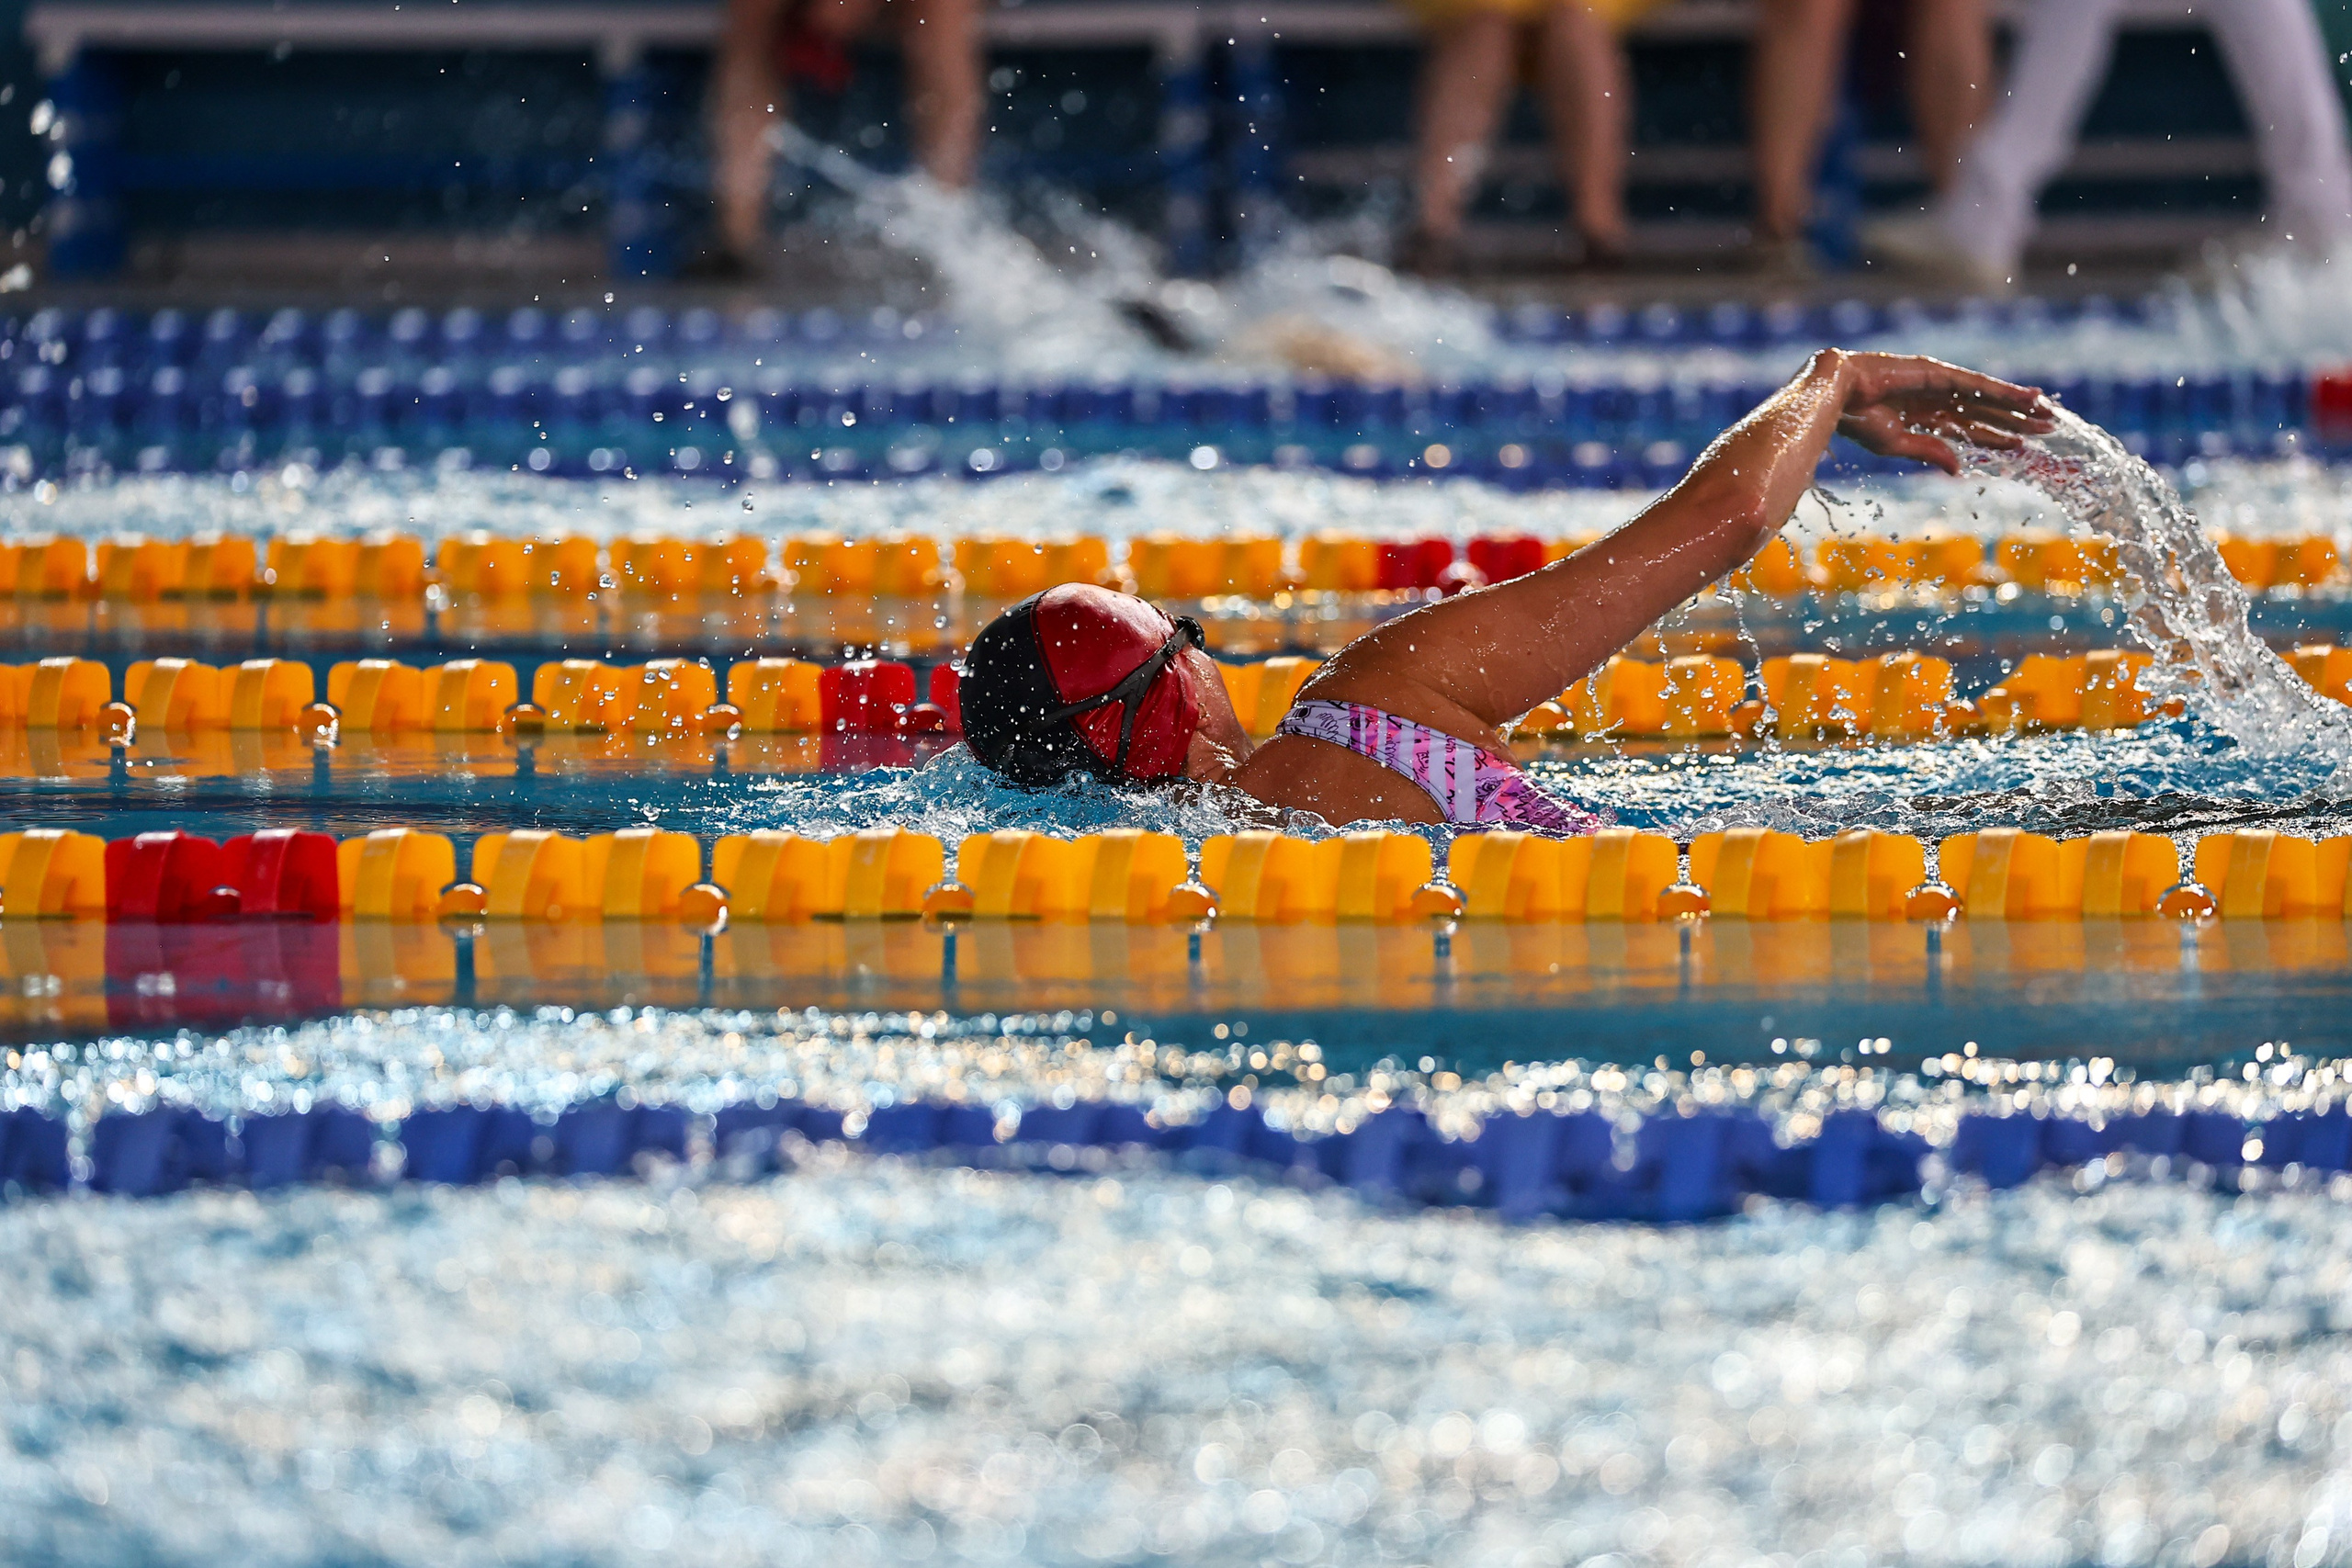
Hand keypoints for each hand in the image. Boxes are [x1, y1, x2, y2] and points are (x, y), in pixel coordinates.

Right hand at [1831, 351, 2055, 474]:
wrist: (1837, 395)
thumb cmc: (1856, 420)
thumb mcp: (1897, 445)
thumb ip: (1930, 452)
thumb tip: (1959, 469)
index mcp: (1924, 416)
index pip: (1969, 428)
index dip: (1995, 435)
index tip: (2020, 444)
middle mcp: (1937, 398)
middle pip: (1985, 412)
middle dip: (2016, 420)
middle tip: (2047, 429)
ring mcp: (1940, 384)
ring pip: (1988, 398)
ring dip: (2018, 406)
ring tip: (2047, 414)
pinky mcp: (1940, 373)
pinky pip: (1979, 386)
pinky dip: (2005, 391)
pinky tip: (2028, 397)